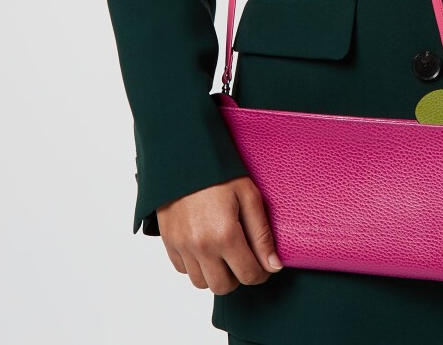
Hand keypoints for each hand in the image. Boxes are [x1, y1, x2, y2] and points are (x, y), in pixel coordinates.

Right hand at [156, 175, 283, 293]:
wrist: (183, 156)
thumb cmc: (219, 173)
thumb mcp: (249, 196)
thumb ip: (262, 234)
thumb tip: (274, 266)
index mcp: (225, 235)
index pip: (248, 275)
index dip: (261, 273)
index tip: (263, 263)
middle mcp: (201, 246)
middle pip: (224, 286)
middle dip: (237, 276)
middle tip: (243, 256)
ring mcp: (182, 246)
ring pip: (201, 283)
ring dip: (215, 273)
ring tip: (223, 251)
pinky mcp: (169, 242)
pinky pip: (183, 269)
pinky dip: (195, 265)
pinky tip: (205, 245)